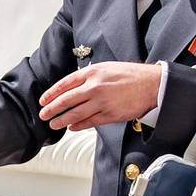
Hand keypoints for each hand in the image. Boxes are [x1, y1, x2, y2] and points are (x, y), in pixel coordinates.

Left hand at [36, 61, 163, 130]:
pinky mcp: (110, 115)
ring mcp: (102, 102)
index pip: (65, 84)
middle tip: (43, 114)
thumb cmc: (130, 75)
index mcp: (92, 73)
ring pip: (75, 114)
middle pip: (66, 100)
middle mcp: (95, 87)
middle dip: (52, 109)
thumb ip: (89, 76)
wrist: (152, 84)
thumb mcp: (107, 68)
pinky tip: (71, 127)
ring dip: (62, 120)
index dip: (51, 93)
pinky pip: (90, 122)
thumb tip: (73, 86)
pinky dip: (78, 125)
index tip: (43, 100)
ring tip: (54, 124)